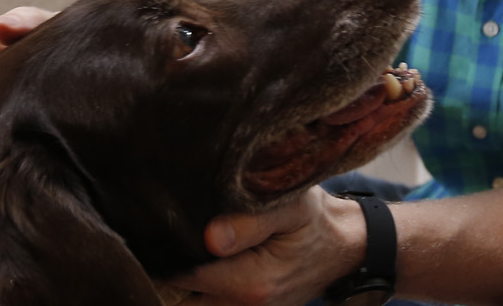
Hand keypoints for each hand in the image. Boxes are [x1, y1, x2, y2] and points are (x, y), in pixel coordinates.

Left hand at [171, 188, 366, 305]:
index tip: (155, 226)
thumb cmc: (317, 221)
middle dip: (167, 271)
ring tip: (180, 246)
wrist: (347, 246)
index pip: (183, 276)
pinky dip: (198, 288)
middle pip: (180, 299)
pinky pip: (209, 304)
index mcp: (251, 284)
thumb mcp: (292, 207)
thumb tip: (210, 238)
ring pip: (192, 305)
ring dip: (181, 282)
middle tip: (160, 236)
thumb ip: (250, 222)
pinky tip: (200, 260)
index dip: (164, 251)